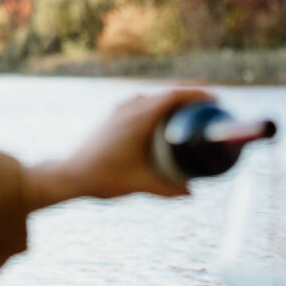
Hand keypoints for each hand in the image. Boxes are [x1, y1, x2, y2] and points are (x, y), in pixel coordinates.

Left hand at [23, 88, 213, 210]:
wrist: (70, 174)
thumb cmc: (103, 178)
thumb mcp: (140, 184)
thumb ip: (168, 189)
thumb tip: (191, 193)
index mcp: (139, 117)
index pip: (174, 96)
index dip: (198, 94)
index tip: (216, 100)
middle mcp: (130, 107)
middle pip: (168, 93)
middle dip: (192, 97)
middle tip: (211, 109)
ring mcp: (121, 109)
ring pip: (156, 97)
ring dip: (176, 102)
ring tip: (193, 114)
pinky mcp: (116, 115)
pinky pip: (145, 103)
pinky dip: (161, 108)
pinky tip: (168, 123)